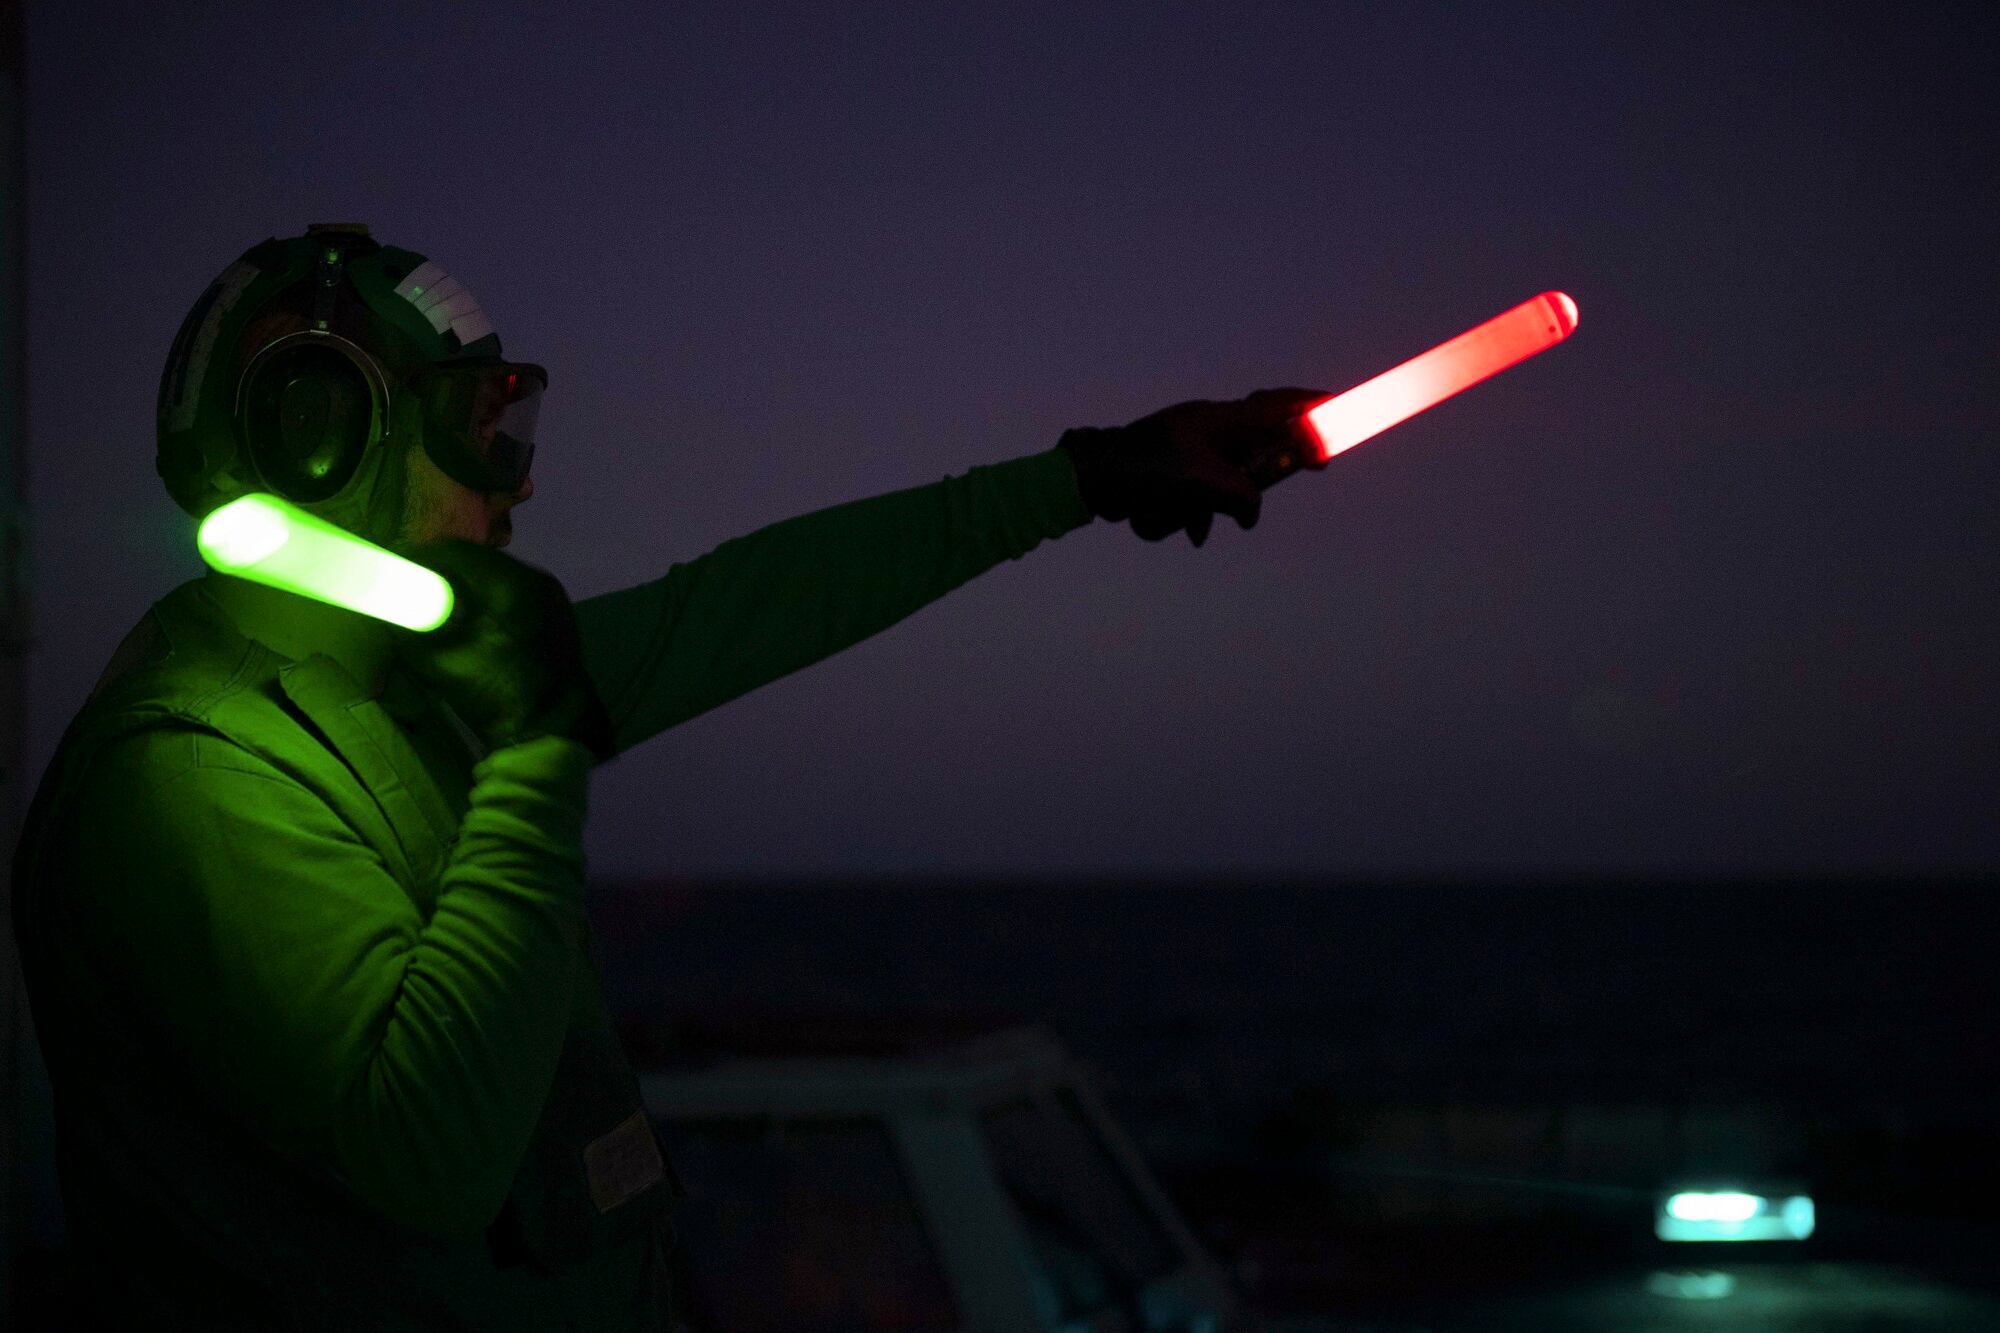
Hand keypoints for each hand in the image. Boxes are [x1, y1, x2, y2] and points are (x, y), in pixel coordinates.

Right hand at [389, 540, 615, 761]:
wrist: (554, 732)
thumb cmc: (496, 698)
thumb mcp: (437, 663)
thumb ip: (404, 627)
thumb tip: (381, 601)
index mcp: (511, 584)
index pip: (454, 551)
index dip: (419, 559)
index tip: (394, 572)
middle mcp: (537, 579)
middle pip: (477, 561)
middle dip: (441, 572)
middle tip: (411, 590)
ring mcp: (552, 596)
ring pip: (496, 576)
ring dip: (465, 585)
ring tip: (437, 606)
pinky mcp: (557, 615)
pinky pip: (514, 593)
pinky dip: (487, 599)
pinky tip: (469, 621)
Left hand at [1057, 387, 1330, 546]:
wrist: (1091, 479)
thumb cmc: (1148, 468)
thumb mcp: (1207, 483)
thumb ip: (1244, 498)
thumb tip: (1250, 514)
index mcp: (1218, 419)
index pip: (1275, 405)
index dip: (1310, 407)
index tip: (1338, 410)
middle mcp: (1205, 431)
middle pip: (1251, 454)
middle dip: (1249, 485)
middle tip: (1248, 497)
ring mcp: (1186, 453)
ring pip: (1218, 487)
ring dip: (1205, 511)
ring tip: (1188, 520)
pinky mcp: (1169, 476)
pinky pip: (1192, 501)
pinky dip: (1185, 516)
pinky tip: (1172, 525)